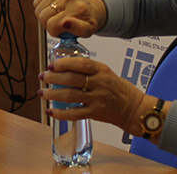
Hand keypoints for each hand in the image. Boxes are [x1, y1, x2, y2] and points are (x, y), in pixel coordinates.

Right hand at [34, 0, 106, 37]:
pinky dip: (41, 8)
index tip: (60, 31)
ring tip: (54, 17)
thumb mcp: (88, 30)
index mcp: (78, 9)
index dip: (53, 31)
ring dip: (44, 17)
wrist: (88, 7)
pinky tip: (51, 9)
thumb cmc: (86, 20)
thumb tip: (64, 23)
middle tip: (57, 24)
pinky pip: (37, 2)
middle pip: (43, 17)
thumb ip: (78, 29)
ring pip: (38, 10)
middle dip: (48, 25)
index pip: (52, 25)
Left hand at [40, 55, 159, 139]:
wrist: (133, 108)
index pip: (80, 64)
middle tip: (43, 76)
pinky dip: (60, 113)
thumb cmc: (118, 88)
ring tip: (42, 92)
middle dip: (53, 77)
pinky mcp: (95, 113)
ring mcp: (97, 99)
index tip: (51, 65)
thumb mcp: (106, 72)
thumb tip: (64, 66)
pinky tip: (50, 111)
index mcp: (101, 70)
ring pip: (70, 95)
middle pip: (72, 79)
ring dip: (53, 94)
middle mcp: (99, 83)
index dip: (63, 64)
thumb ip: (88, 69)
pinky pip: (74, 113)